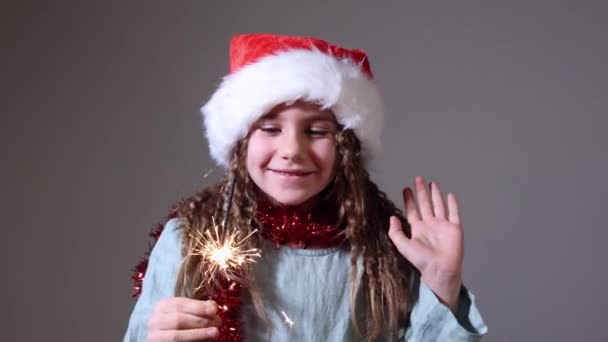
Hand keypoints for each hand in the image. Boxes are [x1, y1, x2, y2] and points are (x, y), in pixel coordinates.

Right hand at [147, 297, 221, 340]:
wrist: (168, 337)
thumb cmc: (181, 323)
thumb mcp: (188, 312)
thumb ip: (199, 308)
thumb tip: (213, 306)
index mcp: (162, 307)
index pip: (180, 304)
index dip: (198, 307)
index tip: (214, 310)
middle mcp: (155, 321)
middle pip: (179, 320)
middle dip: (201, 321)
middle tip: (218, 323)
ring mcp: (154, 336)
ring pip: (176, 336)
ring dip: (198, 334)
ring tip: (215, 332)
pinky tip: (204, 341)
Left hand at [388, 176, 463, 311]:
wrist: (440, 269)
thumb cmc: (422, 261)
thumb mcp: (403, 246)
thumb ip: (395, 232)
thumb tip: (392, 217)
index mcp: (418, 229)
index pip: (412, 210)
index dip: (409, 200)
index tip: (406, 189)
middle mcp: (430, 225)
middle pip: (425, 204)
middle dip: (421, 192)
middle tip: (418, 179)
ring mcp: (443, 226)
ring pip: (439, 206)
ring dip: (435, 194)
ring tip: (432, 183)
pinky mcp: (455, 228)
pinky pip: (454, 213)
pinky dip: (453, 204)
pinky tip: (450, 195)